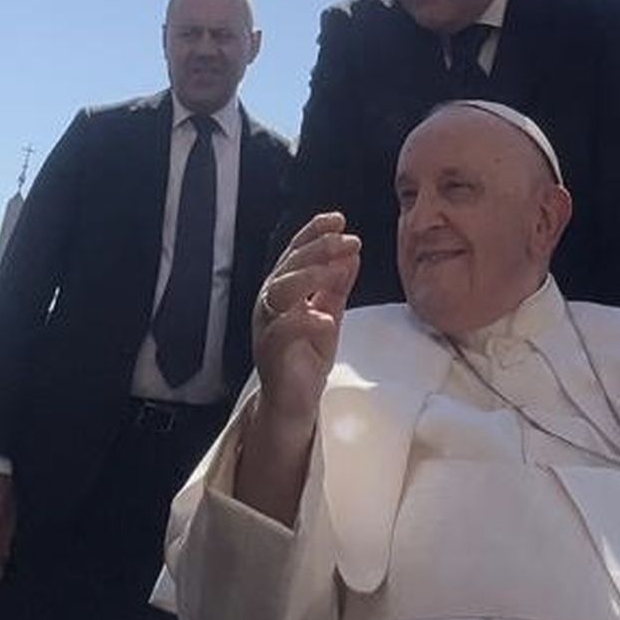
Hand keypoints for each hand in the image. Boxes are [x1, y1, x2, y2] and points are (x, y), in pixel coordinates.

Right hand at [253, 212, 361, 431]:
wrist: (295, 401)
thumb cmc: (307, 355)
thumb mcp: (330, 313)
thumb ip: (338, 285)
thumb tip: (352, 253)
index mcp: (283, 289)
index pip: (296, 251)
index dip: (314, 232)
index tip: (339, 219)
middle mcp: (271, 302)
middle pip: (289, 265)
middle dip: (319, 248)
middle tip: (349, 239)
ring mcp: (267, 325)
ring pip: (280, 290)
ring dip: (310, 275)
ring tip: (337, 269)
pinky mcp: (271, 351)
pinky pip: (284, 329)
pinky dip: (306, 321)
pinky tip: (327, 319)